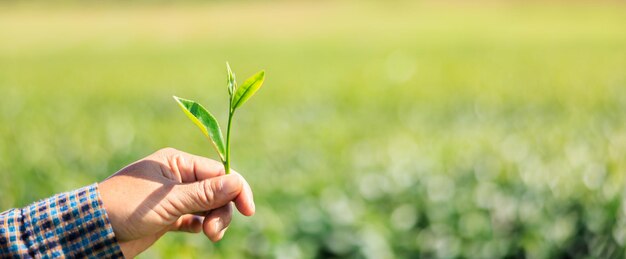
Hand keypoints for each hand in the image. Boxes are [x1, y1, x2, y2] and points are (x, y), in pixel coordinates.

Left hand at [98, 148, 254, 257]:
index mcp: (176, 162)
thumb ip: (204, 193)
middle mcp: (177, 178)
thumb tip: (237, 183)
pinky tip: (199, 232)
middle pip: (216, 190)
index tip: (248, 210)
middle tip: (215, 232)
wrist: (90, 231)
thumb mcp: (168, 200)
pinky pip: (194, 218)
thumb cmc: (125, 207)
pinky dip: (200, 225)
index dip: (236, 189)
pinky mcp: (167, 217)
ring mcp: (172, 198)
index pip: (218, 172)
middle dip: (222, 210)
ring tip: (209, 236)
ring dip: (214, 220)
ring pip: (207, 206)